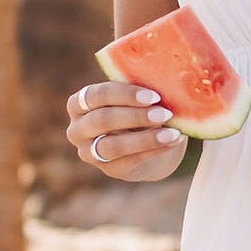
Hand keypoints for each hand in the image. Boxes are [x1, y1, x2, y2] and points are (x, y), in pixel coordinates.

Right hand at [66, 81, 187, 181]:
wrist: (152, 143)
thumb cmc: (142, 110)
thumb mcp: (138, 97)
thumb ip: (141, 88)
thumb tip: (164, 80)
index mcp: (79, 103)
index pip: (95, 96)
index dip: (124, 95)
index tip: (153, 96)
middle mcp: (77, 129)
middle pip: (102, 120)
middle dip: (135, 116)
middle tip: (165, 113)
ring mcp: (89, 153)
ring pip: (113, 146)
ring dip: (145, 138)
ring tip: (172, 132)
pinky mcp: (109, 169)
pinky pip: (130, 160)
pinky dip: (154, 150)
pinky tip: (173, 141)